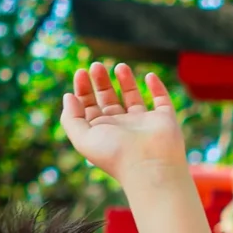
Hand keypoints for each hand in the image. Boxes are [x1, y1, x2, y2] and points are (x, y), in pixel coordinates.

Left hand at [60, 61, 189, 186]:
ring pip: (133, 98)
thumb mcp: (82, 138)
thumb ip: (70, 117)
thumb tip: (68, 96)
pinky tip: (149, 76)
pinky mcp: (163, 119)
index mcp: (102, 131)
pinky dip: (157, 87)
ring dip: (126, 80)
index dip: (83, 89)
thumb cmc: (115, 154)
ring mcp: (143, 123)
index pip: (90, 106)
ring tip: (119, 66)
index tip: (81, 73)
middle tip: (96, 66)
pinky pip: (161, 100)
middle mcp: (122, 126)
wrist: (149, 166)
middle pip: (109, 99)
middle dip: (101, 82)